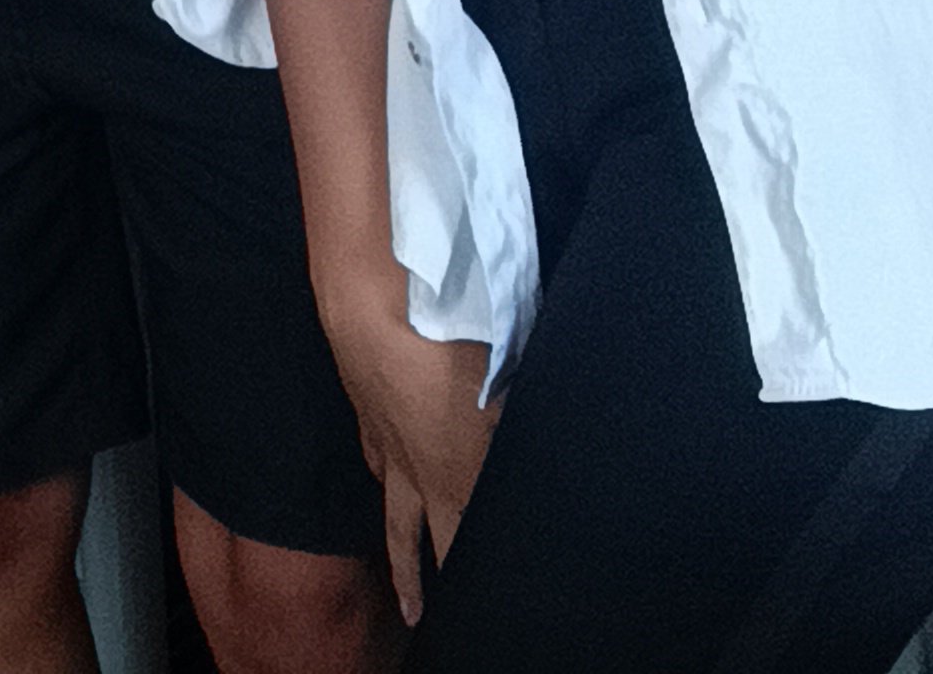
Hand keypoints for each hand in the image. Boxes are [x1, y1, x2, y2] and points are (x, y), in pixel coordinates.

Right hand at [318, 275, 494, 620]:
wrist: (373, 305)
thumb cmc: (449, 342)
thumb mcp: (510, 383)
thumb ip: (528, 421)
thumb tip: (564, 445)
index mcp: (460, 477)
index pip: (472, 547)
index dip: (487, 581)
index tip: (502, 605)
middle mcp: (421, 476)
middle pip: (430, 549)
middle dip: (438, 591)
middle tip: (442, 627)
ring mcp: (388, 451)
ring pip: (395, 524)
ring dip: (404, 567)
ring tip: (411, 603)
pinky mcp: (368, 424)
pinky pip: (377, 467)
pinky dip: (386, 484)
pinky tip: (388, 484)